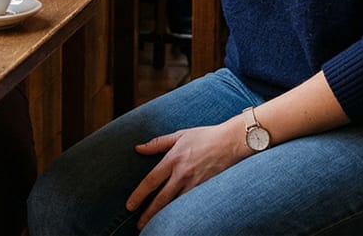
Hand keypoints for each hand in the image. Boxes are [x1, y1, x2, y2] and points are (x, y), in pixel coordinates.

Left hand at [127, 122, 248, 227]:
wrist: (232, 141)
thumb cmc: (206, 136)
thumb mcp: (179, 135)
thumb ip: (157, 143)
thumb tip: (138, 148)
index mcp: (173, 159)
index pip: (151, 181)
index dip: (139, 195)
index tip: (130, 206)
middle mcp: (182, 174)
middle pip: (161, 199)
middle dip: (149, 214)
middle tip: (139, 225)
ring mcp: (196, 184)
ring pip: (176, 205)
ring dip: (164, 216)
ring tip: (154, 226)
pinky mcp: (206, 190)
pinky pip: (191, 205)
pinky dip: (182, 213)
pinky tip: (176, 220)